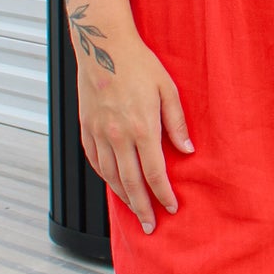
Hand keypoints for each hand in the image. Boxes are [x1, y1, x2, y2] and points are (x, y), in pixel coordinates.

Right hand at [74, 22, 193, 233]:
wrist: (104, 47)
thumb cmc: (140, 64)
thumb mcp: (168, 89)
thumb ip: (177, 123)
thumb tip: (187, 151)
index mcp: (142, 127)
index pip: (154, 173)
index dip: (163, 195)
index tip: (170, 208)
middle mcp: (118, 135)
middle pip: (130, 183)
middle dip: (142, 208)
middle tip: (149, 226)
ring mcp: (99, 133)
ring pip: (110, 176)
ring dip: (123, 197)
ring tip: (134, 210)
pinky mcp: (85, 128)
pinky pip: (95, 161)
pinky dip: (105, 177)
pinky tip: (113, 184)